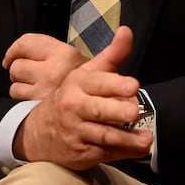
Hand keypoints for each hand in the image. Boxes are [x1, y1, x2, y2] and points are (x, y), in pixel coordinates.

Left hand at [3, 32, 87, 99]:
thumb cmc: (85, 83)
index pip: (26, 42)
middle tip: (29, 74)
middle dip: (18, 69)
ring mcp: (45, 90)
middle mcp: (54, 70)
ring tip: (34, 87)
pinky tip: (34, 98)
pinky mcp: (38, 106)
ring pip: (14, 83)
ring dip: (20, 85)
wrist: (100, 107)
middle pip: (17, 64)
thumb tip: (18, 47)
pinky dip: (22, 98)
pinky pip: (17, 97)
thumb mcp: (76, 60)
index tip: (11, 56)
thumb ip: (51, 50)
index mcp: (65, 53)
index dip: (14, 49)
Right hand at [14, 25, 152, 168]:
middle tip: (134, 111)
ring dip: (126, 138)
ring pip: (104, 135)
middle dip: (117, 110)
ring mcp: (76, 131)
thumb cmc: (73, 96)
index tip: (133, 86)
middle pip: (99, 110)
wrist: (38, 131)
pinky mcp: (81, 153)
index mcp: (77, 83)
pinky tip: (139, 150)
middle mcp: (74, 106)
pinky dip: (123, 153)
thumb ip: (112, 54)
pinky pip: (105, 153)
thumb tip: (127, 30)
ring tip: (146, 140)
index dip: (116, 84)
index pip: (98, 82)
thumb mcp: (88, 73)